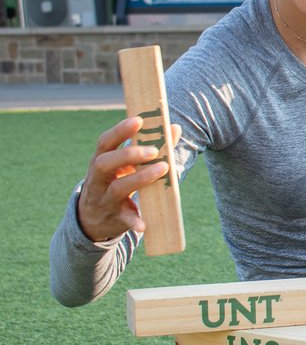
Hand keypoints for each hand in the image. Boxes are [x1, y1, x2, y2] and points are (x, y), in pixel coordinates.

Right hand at [77, 116, 180, 242]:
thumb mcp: (126, 166)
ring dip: (140, 178)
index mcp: (101, 161)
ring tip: (163, 169)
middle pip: (104, 163)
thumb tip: (174, 127)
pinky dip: (134, 221)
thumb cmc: (117, 182)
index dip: (119, 131)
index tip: (138, 120)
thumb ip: (150, 147)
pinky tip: (144, 224)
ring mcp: (104, 199)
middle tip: (154, 150)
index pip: (105, 142)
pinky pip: (124, 219)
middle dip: (128, 154)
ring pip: (117, 188)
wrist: (92, 219)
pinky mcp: (114, 218)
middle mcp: (98, 180)